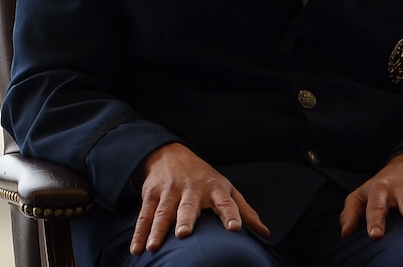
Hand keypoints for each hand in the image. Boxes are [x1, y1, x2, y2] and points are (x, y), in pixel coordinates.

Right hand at [130, 143, 270, 253]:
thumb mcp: (226, 188)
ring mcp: (169, 191)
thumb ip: (244, 211)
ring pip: (162, 212)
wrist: (168, 152)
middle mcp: (191, 189)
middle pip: (188, 206)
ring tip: (153, 246)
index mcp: (215, 189)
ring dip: (157, 230)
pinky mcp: (151, 194)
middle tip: (184, 233)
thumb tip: (265, 232)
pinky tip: (137, 248)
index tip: (235, 228)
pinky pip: (144, 215)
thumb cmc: (202, 176)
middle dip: (185, 219)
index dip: (231, 214)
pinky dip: (139, 233)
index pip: (226, 202)